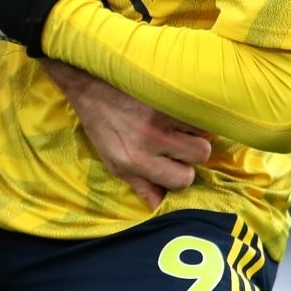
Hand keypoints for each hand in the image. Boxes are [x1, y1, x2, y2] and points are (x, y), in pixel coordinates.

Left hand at [43, 60, 211, 209]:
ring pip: (201, 129)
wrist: (89, 83)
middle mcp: (149, 140)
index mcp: (135, 161)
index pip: (182, 179)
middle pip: (200, 154)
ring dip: (194, 128)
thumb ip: (141, 186)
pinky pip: (195, 107)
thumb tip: (162, 207)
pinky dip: (190, 109)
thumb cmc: (102, 125)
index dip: (181, 172)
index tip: (173, 163)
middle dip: (192, 150)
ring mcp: (159, 114)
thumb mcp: (114, 161)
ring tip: (174, 122)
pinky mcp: (165, 93)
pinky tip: (173, 107)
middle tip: (177, 140)